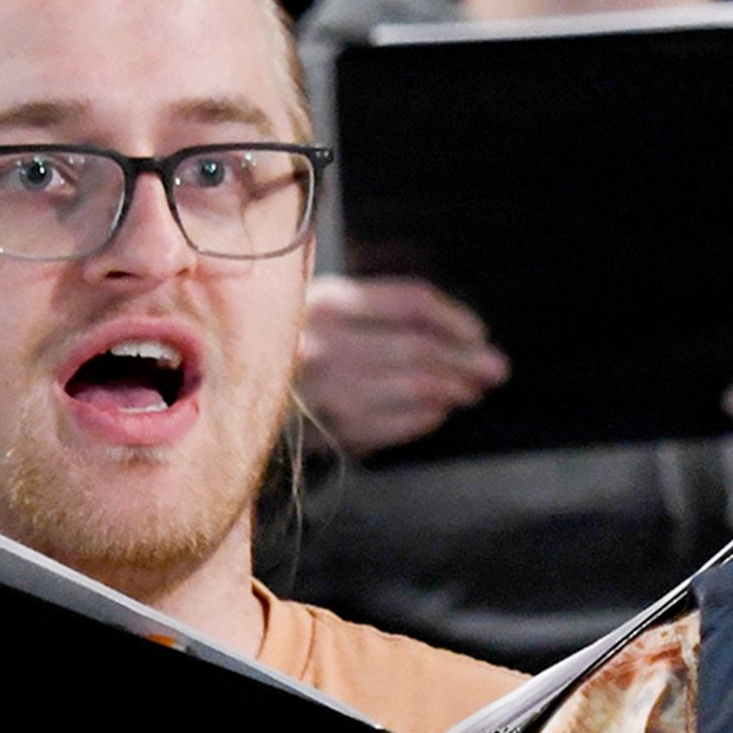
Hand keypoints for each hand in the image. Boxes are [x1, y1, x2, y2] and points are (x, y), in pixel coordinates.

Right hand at [302, 275, 509, 453]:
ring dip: (455, 390)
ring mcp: (327, 392)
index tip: (477, 334)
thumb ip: (382, 309)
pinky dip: (429, 417)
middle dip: (467, 360)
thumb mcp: (323, 309)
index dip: (454, 319)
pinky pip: (400, 424)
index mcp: (325, 302)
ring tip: (471, 390)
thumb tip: (465, 337)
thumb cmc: (292, 346)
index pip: (411, 303)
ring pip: (417, 387)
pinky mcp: (331, 431)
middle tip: (494, 368)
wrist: (238, 392)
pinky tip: (439, 411)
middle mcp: (324, 344)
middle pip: (420, 348)